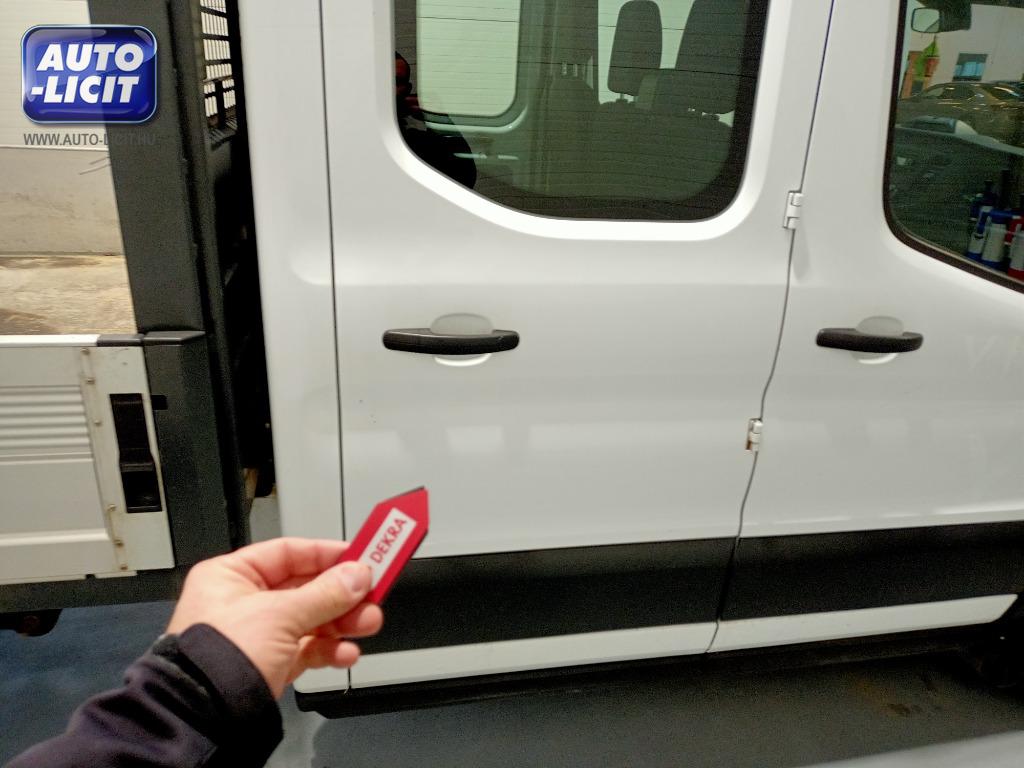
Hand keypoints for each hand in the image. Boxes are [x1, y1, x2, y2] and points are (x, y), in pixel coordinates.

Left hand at [166, 538, 382, 697]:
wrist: (205, 718)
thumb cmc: (218, 659)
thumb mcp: (280, 615)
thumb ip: (325, 593)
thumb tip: (357, 576)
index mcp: (231, 576)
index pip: (289, 552)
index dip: (327, 554)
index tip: (361, 556)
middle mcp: (242, 602)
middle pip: (306, 587)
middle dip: (342, 594)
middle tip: (372, 593)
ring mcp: (257, 634)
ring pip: (311, 619)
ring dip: (343, 622)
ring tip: (368, 623)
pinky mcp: (269, 664)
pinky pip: (308, 649)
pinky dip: (329, 650)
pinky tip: (346, 653)